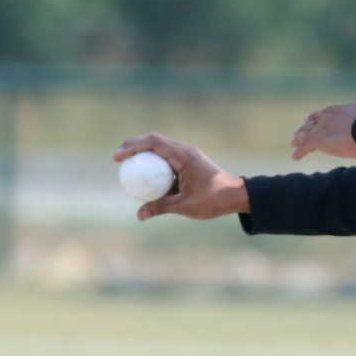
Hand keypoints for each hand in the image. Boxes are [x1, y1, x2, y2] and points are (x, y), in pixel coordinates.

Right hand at [113, 132, 249, 222]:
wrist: (237, 196)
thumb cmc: (214, 199)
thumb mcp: (185, 205)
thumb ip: (161, 207)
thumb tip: (139, 214)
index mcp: (183, 155)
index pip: (153, 142)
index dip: (132, 146)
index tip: (118, 157)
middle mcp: (184, 150)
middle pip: (153, 140)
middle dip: (133, 146)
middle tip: (118, 158)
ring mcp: (187, 155)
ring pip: (160, 148)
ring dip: (144, 153)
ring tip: (127, 164)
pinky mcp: (189, 162)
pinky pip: (167, 158)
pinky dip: (155, 164)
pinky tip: (146, 177)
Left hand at [290, 101, 355, 166]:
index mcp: (345, 110)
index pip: (328, 112)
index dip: (321, 117)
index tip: (316, 119)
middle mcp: (331, 115)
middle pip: (314, 119)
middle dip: (307, 125)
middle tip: (300, 129)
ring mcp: (323, 127)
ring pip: (306, 132)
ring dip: (299, 137)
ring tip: (293, 142)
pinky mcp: (318, 140)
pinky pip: (305, 146)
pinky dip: (299, 152)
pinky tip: (295, 157)